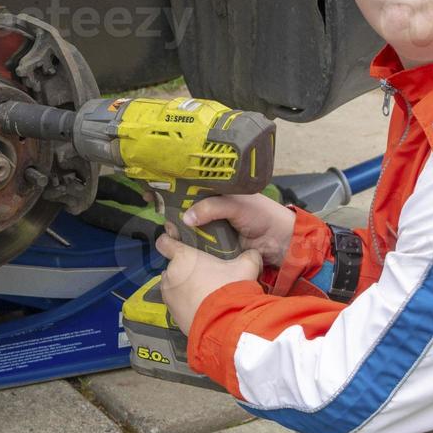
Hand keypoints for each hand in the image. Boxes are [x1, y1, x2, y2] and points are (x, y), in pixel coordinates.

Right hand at [147, 191, 296, 266]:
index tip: (152, 190)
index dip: (171, 187)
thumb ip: (213, 207)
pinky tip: (176, 245)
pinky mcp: (214, 246)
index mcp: (218, 191)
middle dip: (169, 209)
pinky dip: (187, 245)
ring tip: (167, 230)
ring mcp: (212, 227)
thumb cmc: (263, 215)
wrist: (281, 243)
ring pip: (188, 227)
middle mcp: (212, 207)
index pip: (190, 185)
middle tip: (156, 212)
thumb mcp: (238, 204)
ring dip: (176, 229)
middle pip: (184, 207)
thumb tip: (187, 218)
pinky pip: (196, 244)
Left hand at [153, 228, 261, 334]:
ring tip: (202, 292)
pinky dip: (184, 304)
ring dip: (182, 287)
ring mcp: (169, 295)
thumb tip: (252, 253)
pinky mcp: (171, 313)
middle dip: (184, 269)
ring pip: (172, 286)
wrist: (226, 323)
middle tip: (203, 274)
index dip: (169, 242)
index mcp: (183, 257)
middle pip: (172, 266)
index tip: (176, 244)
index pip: (164, 243)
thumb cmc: (231, 288)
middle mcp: (170, 274)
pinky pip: (176, 304)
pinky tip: (200, 306)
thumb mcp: (246, 266)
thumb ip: (248, 255)